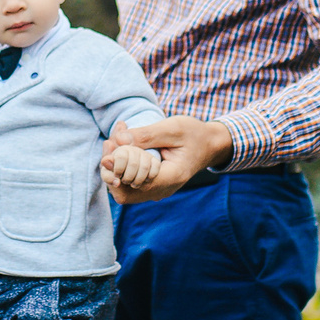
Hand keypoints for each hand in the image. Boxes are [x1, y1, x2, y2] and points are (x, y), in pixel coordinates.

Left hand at [100, 116, 232, 203]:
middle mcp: (162, 190)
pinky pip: (129, 183)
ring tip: (116, 139)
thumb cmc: (194, 134)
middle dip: (111, 166)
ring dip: (114, 166)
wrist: (209, 144)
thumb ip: (146, 135)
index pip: (130, 185)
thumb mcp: (173, 128)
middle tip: (111, 140)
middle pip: (122, 191)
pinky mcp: (152, 186)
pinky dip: (121, 166)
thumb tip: (118, 140)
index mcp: (170, 178)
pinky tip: (122, 145)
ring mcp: (157, 191)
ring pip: (123, 189)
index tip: (111, 143)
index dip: (114, 167)